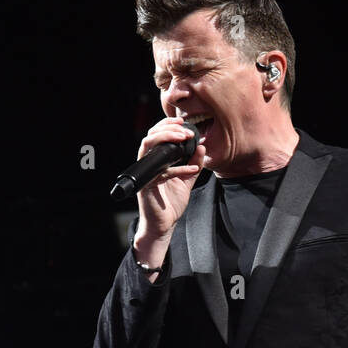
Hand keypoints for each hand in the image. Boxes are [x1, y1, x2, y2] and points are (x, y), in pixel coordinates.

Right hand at [135, 116, 205, 239]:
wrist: (163, 225)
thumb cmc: (170, 204)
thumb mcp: (187, 180)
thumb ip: (193, 164)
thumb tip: (201, 147)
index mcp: (156, 161)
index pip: (157, 135)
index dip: (168, 125)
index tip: (183, 122)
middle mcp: (149, 164)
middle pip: (150, 136)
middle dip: (168, 128)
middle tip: (186, 131)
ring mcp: (146, 174)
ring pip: (148, 146)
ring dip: (166, 138)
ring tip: (183, 138)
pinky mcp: (147, 185)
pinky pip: (162, 172)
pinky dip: (178, 169)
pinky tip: (192, 169)